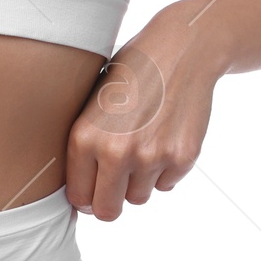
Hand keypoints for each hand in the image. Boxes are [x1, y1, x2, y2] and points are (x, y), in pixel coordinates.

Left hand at [65, 0, 221, 220]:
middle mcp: (116, 152)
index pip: (79, 197)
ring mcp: (151, 156)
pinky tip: (165, 136)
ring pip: (140, 198)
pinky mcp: (182, 157)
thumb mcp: (92, 103)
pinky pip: (167, 184)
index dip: (87, 198)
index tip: (93, 190)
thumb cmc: (130, 74)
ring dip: (140, 182)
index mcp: (85, 138)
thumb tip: (81, 196)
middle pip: (109, 210)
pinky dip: (166, 170)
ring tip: (143, 145)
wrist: (180, 50)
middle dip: (110, 203)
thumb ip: (85, 146)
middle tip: (116, 187)